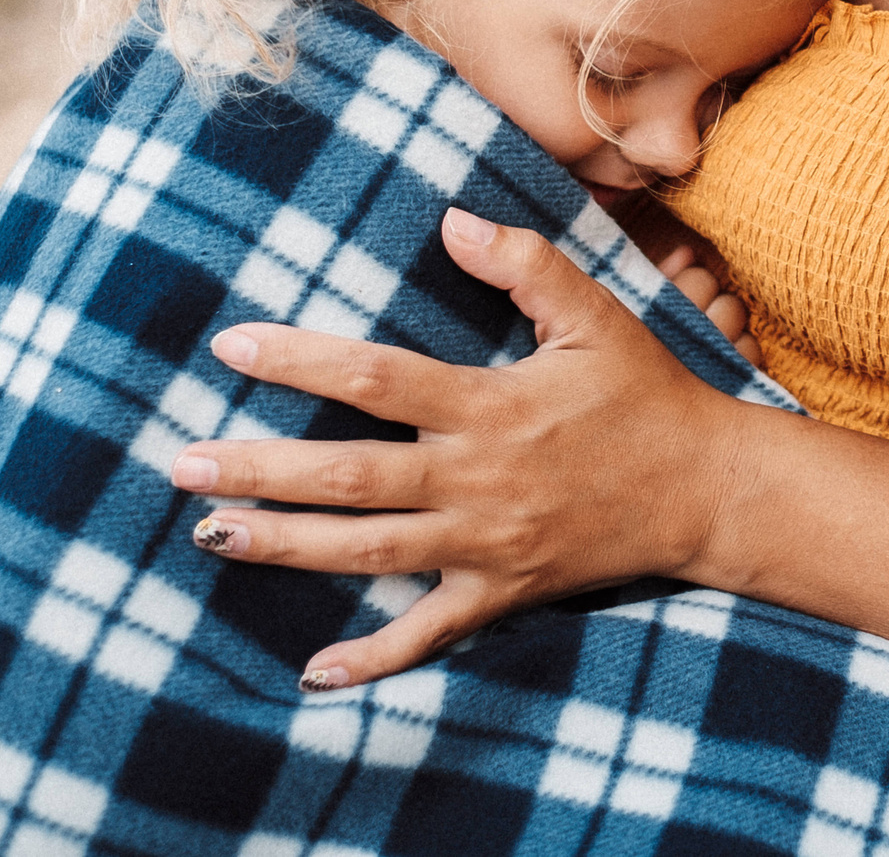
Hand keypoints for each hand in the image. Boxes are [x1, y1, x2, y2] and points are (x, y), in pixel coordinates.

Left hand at [170, 211, 765, 687]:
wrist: (707, 490)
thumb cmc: (645, 394)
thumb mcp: (595, 316)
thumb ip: (524, 263)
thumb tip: (451, 218)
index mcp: (492, 406)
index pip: (377, 379)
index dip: (300, 362)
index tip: (232, 346)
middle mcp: (478, 479)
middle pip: (350, 477)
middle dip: (260, 469)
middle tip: (181, 462)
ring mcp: (486, 542)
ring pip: (368, 552)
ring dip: (285, 546)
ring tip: (210, 533)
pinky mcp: (502, 589)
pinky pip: (429, 631)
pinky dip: (373, 657)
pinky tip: (313, 671)